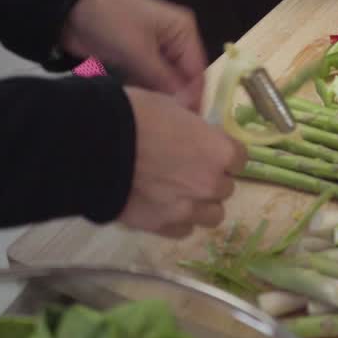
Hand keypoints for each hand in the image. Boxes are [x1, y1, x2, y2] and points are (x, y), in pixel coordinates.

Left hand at [60, 0, 208, 110]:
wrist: (70, 9)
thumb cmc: (111, 21)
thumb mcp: (140, 51)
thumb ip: (164, 80)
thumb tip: (187, 107)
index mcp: (183, 32)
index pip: (197, 72)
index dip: (193, 98)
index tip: (184, 124)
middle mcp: (175, 43)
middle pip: (183, 80)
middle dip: (176, 101)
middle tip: (167, 126)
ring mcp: (156, 54)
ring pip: (166, 85)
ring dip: (158, 100)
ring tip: (152, 119)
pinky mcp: (138, 62)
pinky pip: (149, 84)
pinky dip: (145, 95)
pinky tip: (140, 109)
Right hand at [118, 87, 245, 237]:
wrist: (97, 148)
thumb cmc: (137, 116)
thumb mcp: (171, 107)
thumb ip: (192, 122)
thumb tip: (194, 120)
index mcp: (219, 151)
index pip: (240, 159)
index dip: (224, 154)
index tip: (209, 150)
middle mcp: (210, 184)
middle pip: (226, 188)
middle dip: (211, 179)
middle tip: (188, 170)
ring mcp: (188, 209)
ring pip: (212, 215)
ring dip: (200, 204)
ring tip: (179, 194)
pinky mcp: (163, 227)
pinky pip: (184, 230)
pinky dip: (178, 221)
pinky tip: (162, 208)